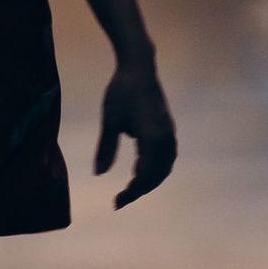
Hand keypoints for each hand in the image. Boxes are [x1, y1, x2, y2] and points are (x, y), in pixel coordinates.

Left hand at [94, 61, 176, 208]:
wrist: (139, 67)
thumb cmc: (121, 91)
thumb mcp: (109, 120)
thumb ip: (105, 148)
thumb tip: (98, 174)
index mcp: (151, 137)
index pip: (145, 175)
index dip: (132, 191)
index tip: (116, 201)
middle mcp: (165, 137)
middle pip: (157, 174)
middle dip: (140, 189)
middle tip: (120, 199)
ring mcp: (169, 132)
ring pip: (164, 167)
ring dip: (149, 180)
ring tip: (131, 189)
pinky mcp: (167, 128)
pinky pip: (166, 157)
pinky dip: (156, 169)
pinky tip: (141, 171)